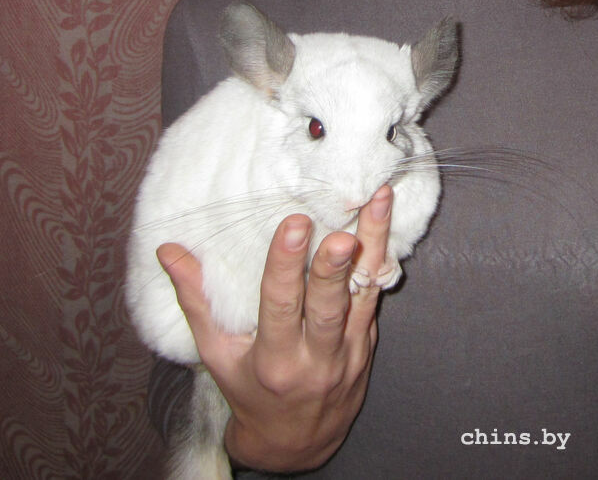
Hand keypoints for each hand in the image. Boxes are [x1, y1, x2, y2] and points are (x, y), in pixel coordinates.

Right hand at [156, 185, 392, 471]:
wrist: (298, 441)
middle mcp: (317, 359)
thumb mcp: (216, 354)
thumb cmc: (249, 393)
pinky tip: (383, 224)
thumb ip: (196, 301)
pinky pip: (375, 299)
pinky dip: (379, 260)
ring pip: (365, 295)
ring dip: (374, 246)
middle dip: (335, 266)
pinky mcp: (368, 346)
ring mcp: (349, 354)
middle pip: (330, 307)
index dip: (286, 265)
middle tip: (342, 230)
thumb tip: (169, 251)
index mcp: (275, 361)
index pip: (280, 307)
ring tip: (380, 201)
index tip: (294, 225)